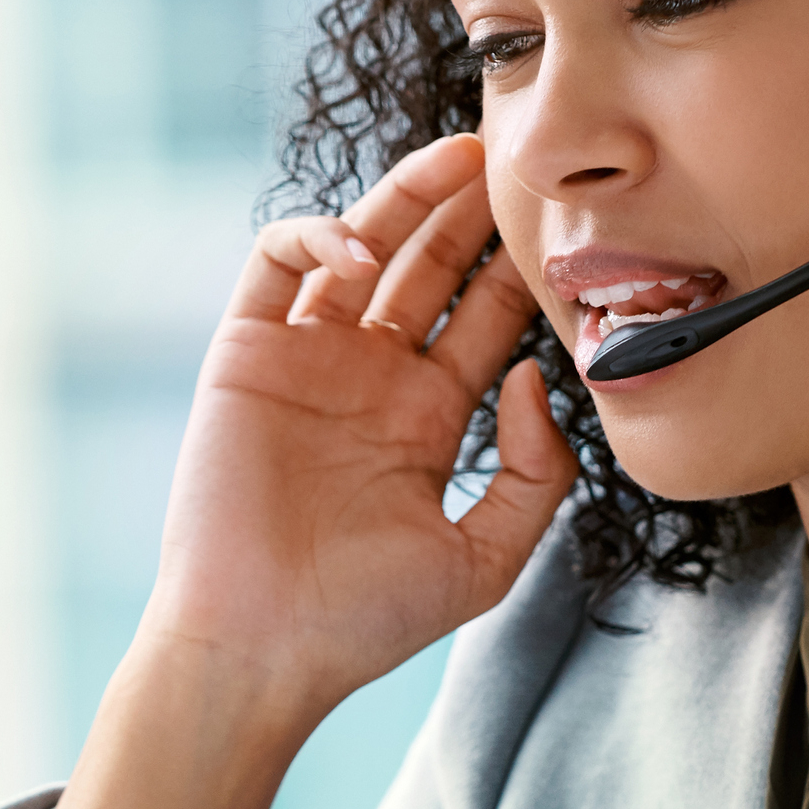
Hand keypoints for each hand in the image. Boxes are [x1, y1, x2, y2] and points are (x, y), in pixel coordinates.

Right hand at [10, 134, 574, 808]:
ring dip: (407, 199)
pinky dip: (316, 235)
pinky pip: (277, 264)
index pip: (482, 319)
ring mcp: (307, 360)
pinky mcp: (246, 353)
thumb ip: (534, 473)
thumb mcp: (486, 557)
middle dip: (470, 216)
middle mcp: (370, 378)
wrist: (263, 648)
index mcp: (427, 419)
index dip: (517, 272)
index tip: (562, 234)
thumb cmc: (365, 619)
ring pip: (361, 247)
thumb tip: (533, 374)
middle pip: (429, 268)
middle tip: (515, 165)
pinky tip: (361, 249)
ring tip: (458, 160)